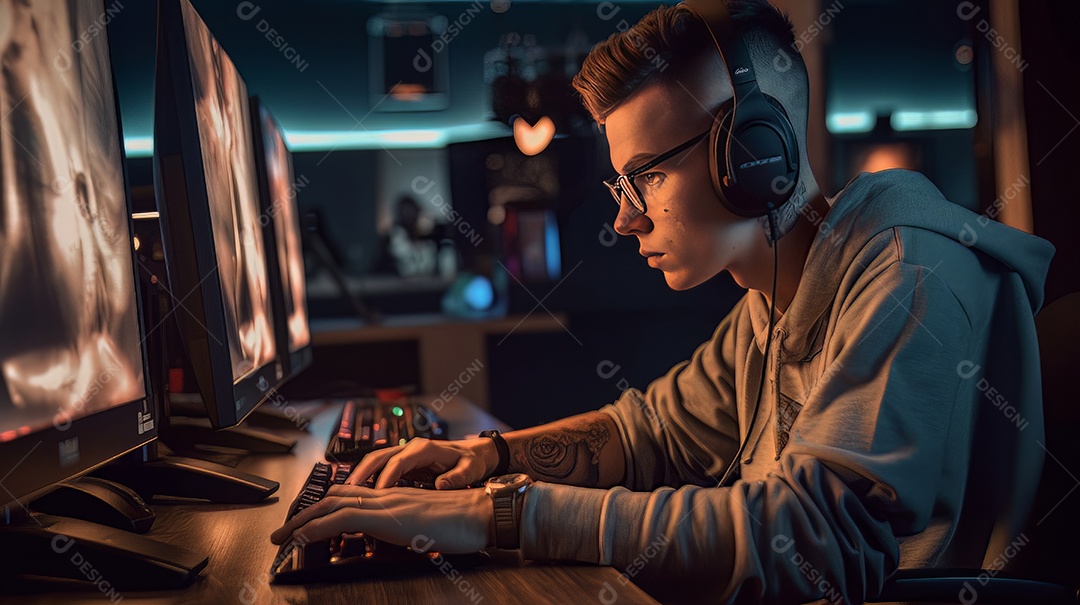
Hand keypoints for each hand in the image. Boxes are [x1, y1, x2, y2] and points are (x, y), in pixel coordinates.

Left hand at [270, 484, 491, 553]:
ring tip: (284, 537)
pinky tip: (304, 538)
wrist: (481, 513)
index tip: (306, 524)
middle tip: (284, 532)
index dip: (325, 507)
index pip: (351, 495)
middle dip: (305, 514)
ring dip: (303, 521)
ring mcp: (386, 502)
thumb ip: (409, 528)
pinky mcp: (387, 515)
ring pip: (332, 505)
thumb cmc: (464, 522)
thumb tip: (400, 541)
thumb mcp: (428, 526)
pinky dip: (318, 528)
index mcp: (395, 497)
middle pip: (335, 496)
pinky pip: (343, 518)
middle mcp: (386, 494)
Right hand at [345, 437, 496, 488]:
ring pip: (377, 461)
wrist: (475, 454)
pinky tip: (361, 493)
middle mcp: (411, 449)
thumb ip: (458, 476)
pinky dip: (369, 479)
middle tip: (349, 490)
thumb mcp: (470, 468)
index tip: (378, 494)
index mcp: (425, 449)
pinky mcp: (404, 463)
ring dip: (361, 475)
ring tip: (347, 492)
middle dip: (363, 472)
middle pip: (380, 457)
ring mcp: (406, 455)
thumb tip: (442, 485)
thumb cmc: (471, 461)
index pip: (399, 462)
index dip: (386, 477)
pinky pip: (382, 469)